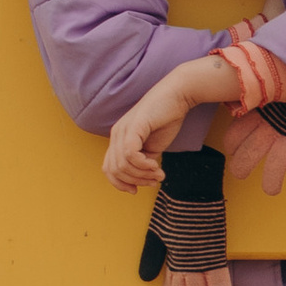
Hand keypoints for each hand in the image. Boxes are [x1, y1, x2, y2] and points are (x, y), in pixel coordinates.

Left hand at [102, 55, 235, 190]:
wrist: (176, 96)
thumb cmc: (167, 118)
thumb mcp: (153, 145)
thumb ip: (145, 160)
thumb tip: (144, 177)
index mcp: (119, 139)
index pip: (109, 168)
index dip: (120, 184)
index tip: (137, 190)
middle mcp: (116, 134)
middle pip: (115, 170)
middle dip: (135, 181)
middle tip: (154, 181)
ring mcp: (123, 130)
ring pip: (123, 165)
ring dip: (142, 175)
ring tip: (158, 173)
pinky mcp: (133, 127)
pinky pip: (130, 154)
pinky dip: (143, 165)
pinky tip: (156, 164)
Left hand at [219, 109, 285, 197]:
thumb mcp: (265, 94)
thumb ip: (252, 104)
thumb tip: (235, 106)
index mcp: (254, 115)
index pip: (233, 137)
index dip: (231, 147)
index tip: (234, 150)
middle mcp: (267, 129)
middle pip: (247, 156)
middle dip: (241, 169)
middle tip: (241, 172)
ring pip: (272, 170)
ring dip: (270, 185)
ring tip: (271, 188)